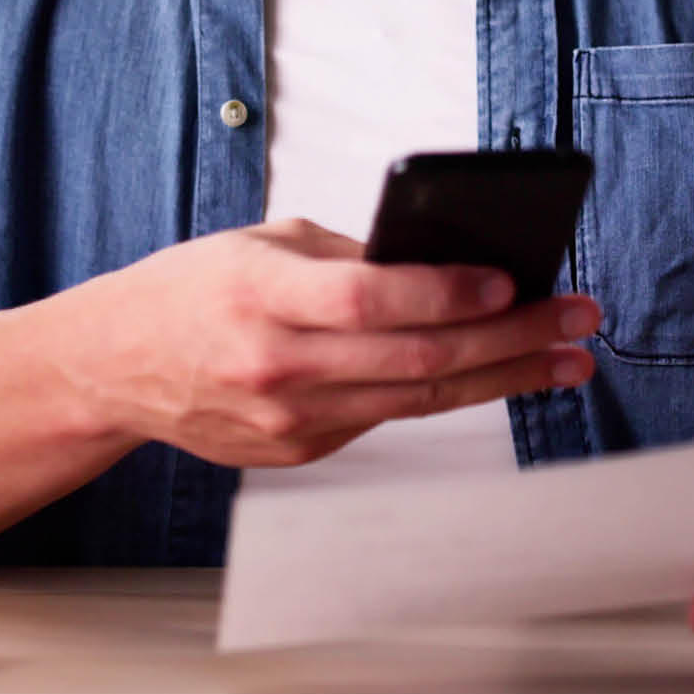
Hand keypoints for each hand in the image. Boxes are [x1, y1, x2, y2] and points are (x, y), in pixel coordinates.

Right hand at [60, 218, 597, 467]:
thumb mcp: (260, 243)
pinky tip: (493, 372)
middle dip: (510, 338)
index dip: (446, 293)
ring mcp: (289, 417)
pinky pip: (386, 417)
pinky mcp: (298, 450)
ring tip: (564, 357)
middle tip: (575, 317)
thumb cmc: (192, 290)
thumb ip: (345, 254)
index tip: (512, 279)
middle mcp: (277, 363)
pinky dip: (444, 393)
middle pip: (415, 358)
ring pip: (417, 399)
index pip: (371, 299)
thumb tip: (440, 259)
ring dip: (503, 377)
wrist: (117, 366)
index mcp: (262, 294)